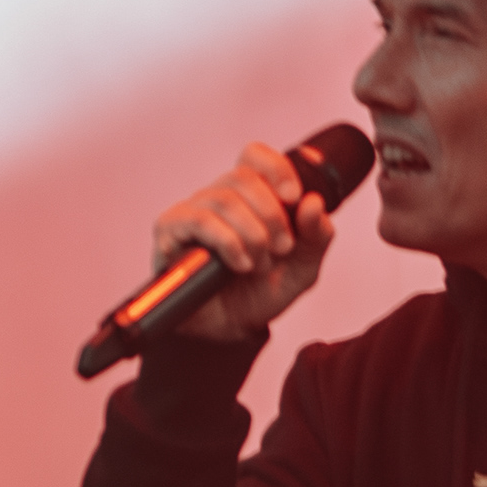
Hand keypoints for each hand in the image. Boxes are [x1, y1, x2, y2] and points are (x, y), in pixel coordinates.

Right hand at [151, 141, 337, 341]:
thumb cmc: (259, 293)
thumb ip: (316, 236)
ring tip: (259, 264)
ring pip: (223, 198)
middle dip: (272, 215)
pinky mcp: (170, 231)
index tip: (294, 197)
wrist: (229, 330)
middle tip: (282, 249)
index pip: (254, 156)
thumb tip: (313, 202)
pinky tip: (240, 264)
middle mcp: (219, 197)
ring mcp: (192, 212)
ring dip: (252, 234)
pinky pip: (199, 220)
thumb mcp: (302, 268)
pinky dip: (228, 241)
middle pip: (244, 176)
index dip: (276, 169)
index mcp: (249, 196)